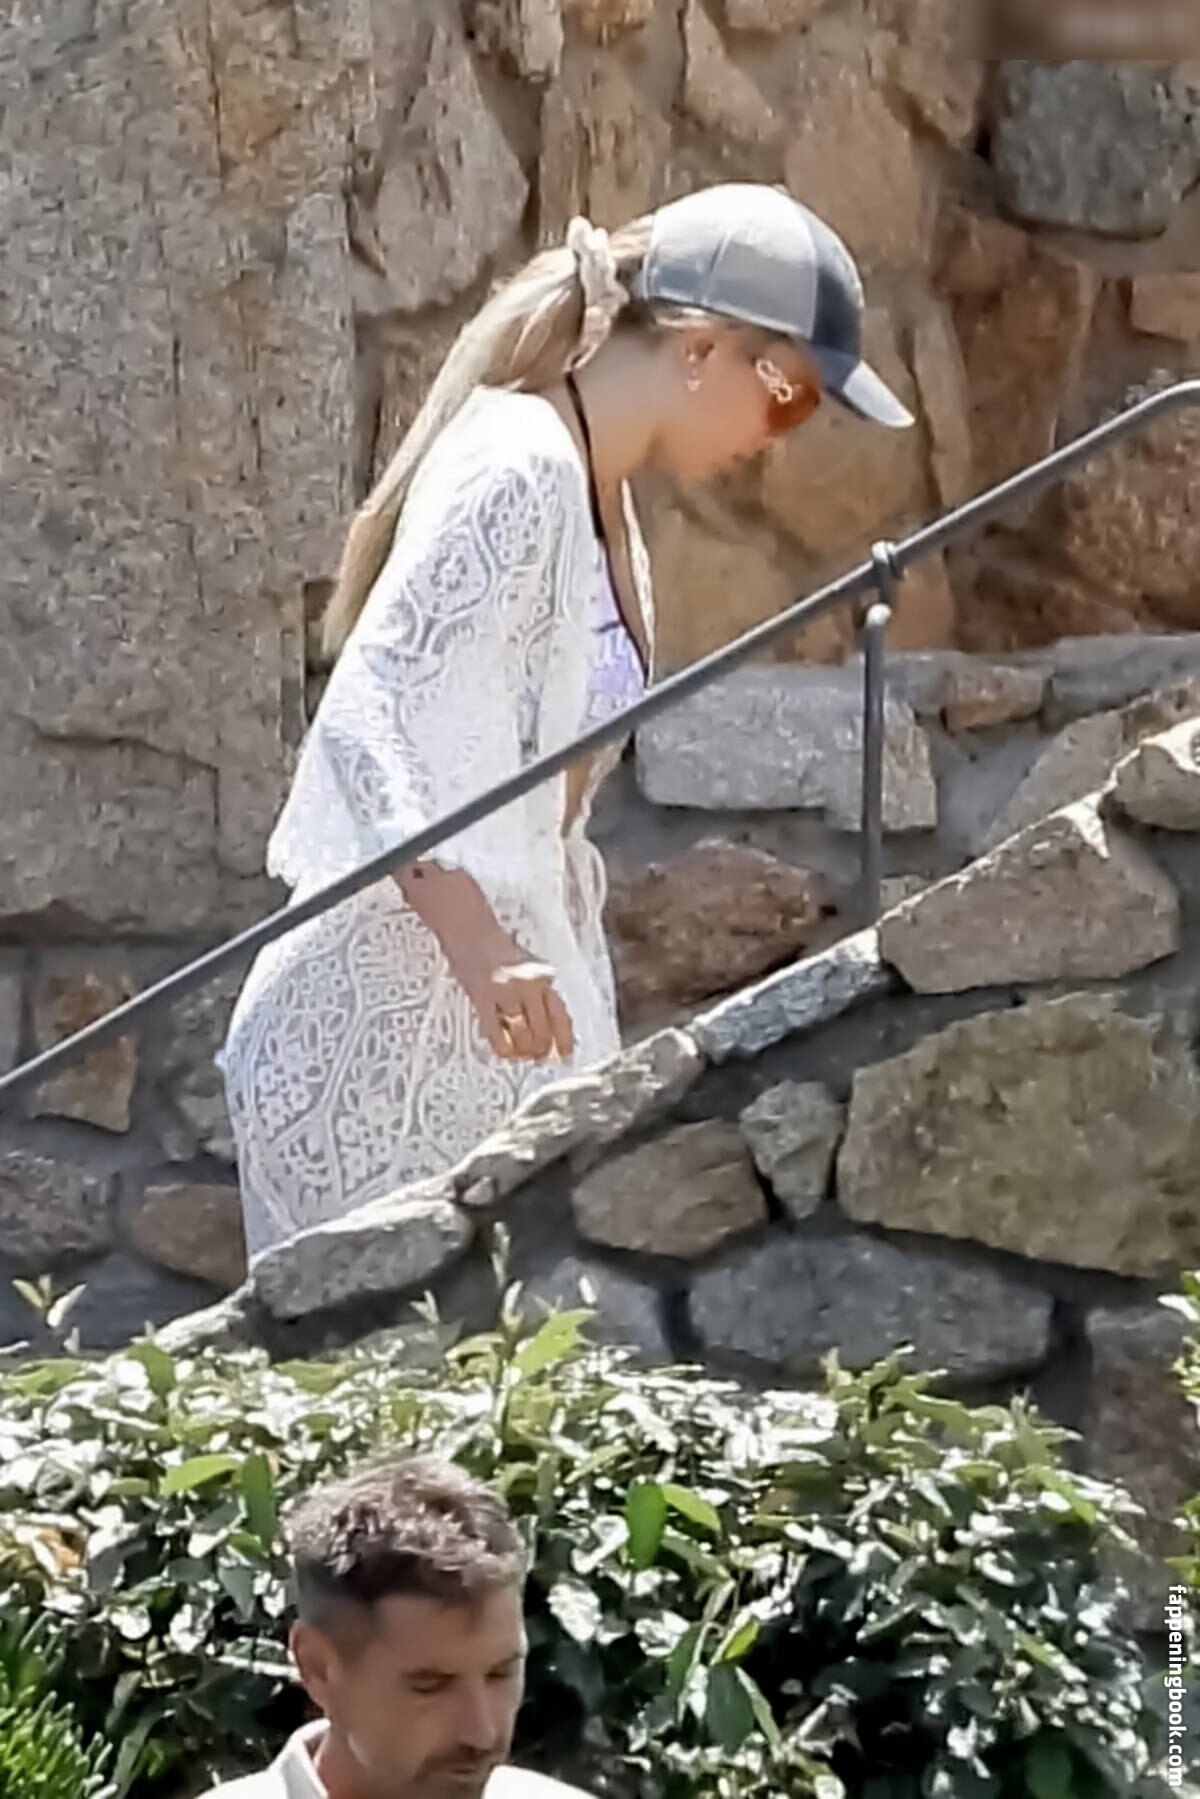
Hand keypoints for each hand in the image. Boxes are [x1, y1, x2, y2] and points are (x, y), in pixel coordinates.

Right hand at [448, 932, 575, 1063]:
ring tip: (521, 1054)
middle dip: (541, 1049)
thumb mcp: (529, 969)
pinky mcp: (482, 998)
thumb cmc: (497, 949)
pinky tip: (505, 1052)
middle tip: (537, 1056)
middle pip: (543, 1029)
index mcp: (542, 977)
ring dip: (524, 1051)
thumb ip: (540, 996)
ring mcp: (505, 992)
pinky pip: (496, 1033)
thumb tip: (550, 1033)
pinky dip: (503, 1048)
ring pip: (523, 1034)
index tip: (566, 1055)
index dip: (565, 1040)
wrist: (470, 931)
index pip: (561, 1015)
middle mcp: (528, 984)